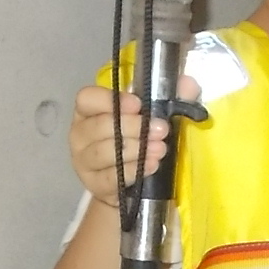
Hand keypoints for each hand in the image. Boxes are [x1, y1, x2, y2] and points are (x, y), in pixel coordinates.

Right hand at [66, 73, 199, 205]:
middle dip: (133, 127)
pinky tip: (152, 165)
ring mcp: (83, 161)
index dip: (110, 99)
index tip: (137, 104)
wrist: (128, 185)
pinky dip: (133, 170)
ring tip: (160, 148)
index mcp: (88, 111)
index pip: (87, 98)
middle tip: (161, 129)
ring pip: (103, 152)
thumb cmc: (136, 142)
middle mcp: (79, 134)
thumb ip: (170, 97)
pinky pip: (111, 177)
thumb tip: (188, 83)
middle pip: (98, 127)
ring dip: (135, 149)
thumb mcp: (152, 117)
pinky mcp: (94, 184)